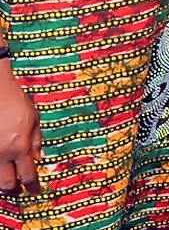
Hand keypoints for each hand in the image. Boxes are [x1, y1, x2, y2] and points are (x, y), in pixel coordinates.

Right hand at [0, 66, 41, 194]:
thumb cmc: (15, 102)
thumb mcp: (33, 119)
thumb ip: (36, 140)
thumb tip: (39, 158)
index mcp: (20, 147)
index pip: (28, 175)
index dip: (33, 186)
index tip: (36, 190)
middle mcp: (2, 154)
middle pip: (7, 183)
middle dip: (15, 188)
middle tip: (20, 187)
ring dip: (2, 181)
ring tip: (10, 177)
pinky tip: (1, 164)